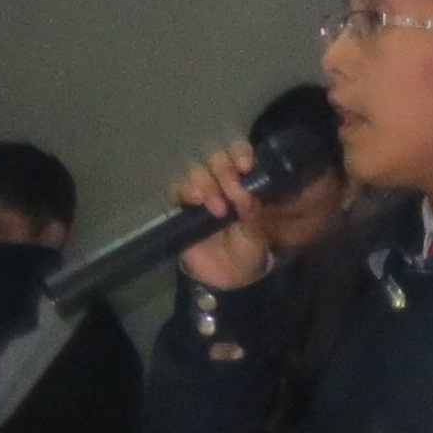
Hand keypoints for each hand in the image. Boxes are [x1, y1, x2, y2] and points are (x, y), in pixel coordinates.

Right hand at [172, 142, 272, 290]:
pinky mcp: (181, 208)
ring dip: (206, 184)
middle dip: (224, 172)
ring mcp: (200, 194)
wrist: (226, 279)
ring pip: (197, 172)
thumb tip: (245, 195)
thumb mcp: (256, 236)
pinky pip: (177, 190)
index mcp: (244, 183)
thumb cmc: (246, 252)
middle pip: (217, 160)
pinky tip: (193, 202)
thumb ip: (252, 215)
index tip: (245, 166)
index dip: (240, 153)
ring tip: (216, 208)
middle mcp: (221, 183)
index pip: (239, 154)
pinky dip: (184, 191)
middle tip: (232, 195)